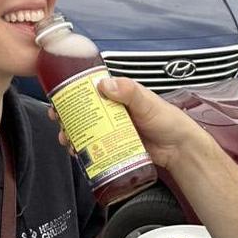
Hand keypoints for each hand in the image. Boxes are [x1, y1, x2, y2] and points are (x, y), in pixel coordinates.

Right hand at [46, 77, 208, 170]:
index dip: (72, 94)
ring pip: (85, 131)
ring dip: (72, 135)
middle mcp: (112, 112)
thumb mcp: (148, 102)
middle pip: (83, 112)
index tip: (60, 98)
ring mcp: (112, 130)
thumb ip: (129, 91)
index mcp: (118, 95)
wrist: (178, 148)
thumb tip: (105, 85)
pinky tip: (78, 153)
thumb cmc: (168, 120)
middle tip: (59, 122)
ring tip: (67, 140)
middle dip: (67, 117)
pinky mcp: (113, 147)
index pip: (90, 90)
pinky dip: (83, 150)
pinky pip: (94, 148)